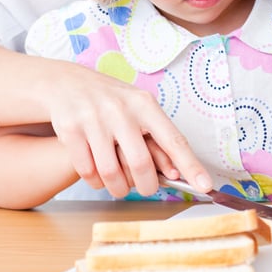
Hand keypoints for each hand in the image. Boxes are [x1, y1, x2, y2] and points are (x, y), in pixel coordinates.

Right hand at [44, 61, 211, 197]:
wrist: (65, 83)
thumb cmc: (110, 101)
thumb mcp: (136, 108)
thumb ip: (155, 136)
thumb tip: (176, 173)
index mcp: (144, 104)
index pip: (173, 140)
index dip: (191, 166)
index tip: (206, 186)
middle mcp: (120, 110)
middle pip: (140, 164)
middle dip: (146, 186)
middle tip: (146, 189)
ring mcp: (93, 119)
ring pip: (111, 173)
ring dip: (118, 188)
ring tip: (120, 187)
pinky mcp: (70, 129)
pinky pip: (87, 171)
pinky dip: (95, 182)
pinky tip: (99, 177)